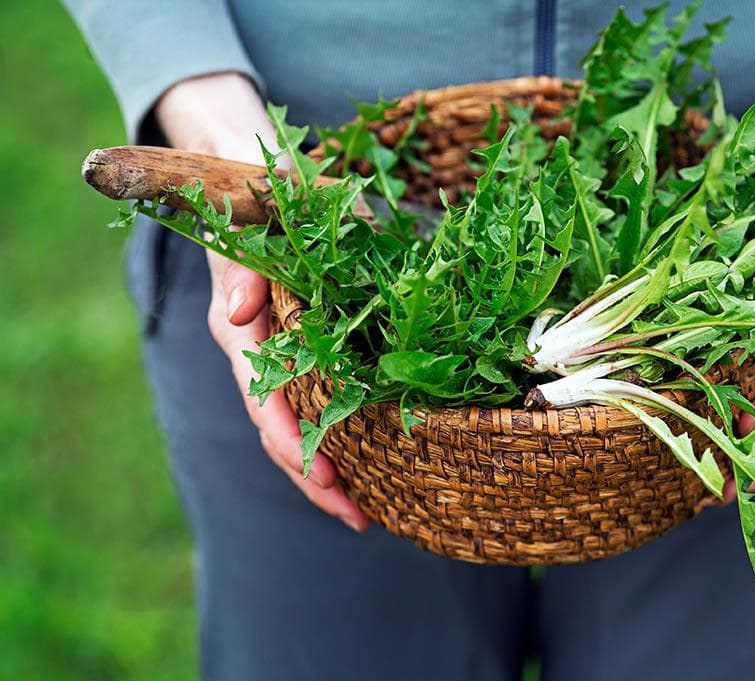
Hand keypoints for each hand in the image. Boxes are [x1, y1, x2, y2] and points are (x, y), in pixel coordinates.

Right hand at [155, 73, 368, 529]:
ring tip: (362, 514)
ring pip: (289, 428)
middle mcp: (252, 347)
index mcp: (240, 318)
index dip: (289, 431)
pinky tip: (363, 475)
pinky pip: (308, 410)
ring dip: (320, 474)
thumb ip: (248, 252)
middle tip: (354, 513)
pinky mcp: (294, 357)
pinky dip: (331, 445)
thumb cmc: (264, 191)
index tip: (321, 464)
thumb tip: (240, 309)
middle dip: (311, 471)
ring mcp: (271, 356)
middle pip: (274, 425)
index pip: (261, 388)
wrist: (249, 183)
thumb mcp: (261, 205)